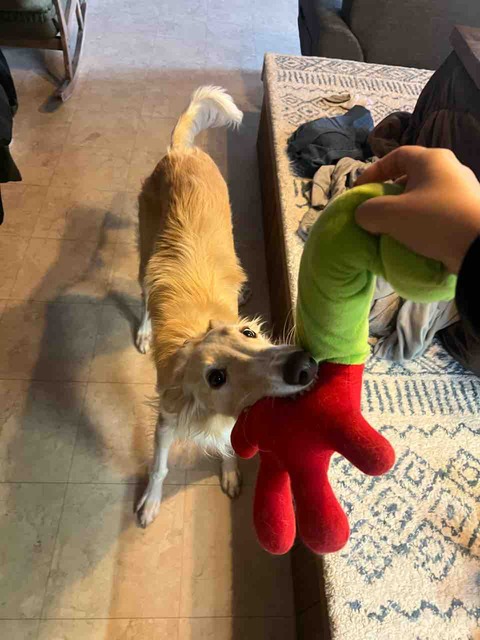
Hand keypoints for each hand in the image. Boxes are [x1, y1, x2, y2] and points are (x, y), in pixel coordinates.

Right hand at [354, 146, 479, 272]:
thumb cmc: (434, 221)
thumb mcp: (390, 216)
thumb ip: (368, 211)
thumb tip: (365, 214)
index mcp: (431, 159)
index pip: (396, 155)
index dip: (374, 170)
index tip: (360, 190)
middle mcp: (451, 168)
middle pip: (412, 175)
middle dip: (391, 192)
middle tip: (378, 210)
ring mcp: (465, 189)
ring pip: (426, 194)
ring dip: (407, 209)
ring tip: (395, 227)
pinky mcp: (472, 211)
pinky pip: (440, 211)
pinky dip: (424, 221)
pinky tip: (417, 238)